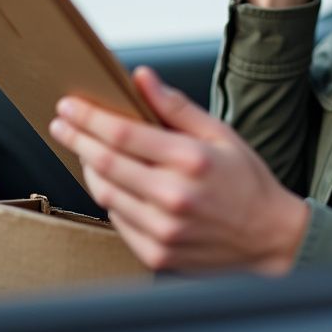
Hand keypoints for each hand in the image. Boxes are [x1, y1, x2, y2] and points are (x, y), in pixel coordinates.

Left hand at [48, 66, 310, 275]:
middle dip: (77, 138)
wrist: (269, 238)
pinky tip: (114, 182)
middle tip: (62, 123)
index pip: (124, 134)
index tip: (70, 105)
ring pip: (105, 193)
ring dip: (89, 167)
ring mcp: (163, 230)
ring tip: (85, 149)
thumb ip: (177, 107)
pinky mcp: (157, 254)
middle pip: (105, 163)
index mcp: (191, 161)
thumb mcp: (221, 134)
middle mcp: (174, 197)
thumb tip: (142, 78)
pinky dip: (110, 197)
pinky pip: (117, 220)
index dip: (90, 117)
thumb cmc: (247, 182)